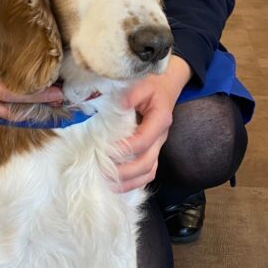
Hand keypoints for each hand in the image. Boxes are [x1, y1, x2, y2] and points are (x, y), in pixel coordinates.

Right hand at [0, 6, 62, 117]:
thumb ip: (14, 25)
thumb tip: (46, 25)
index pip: (12, 65)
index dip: (35, 71)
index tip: (56, 70)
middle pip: (11, 88)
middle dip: (38, 93)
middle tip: (59, 91)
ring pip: (3, 102)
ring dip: (29, 105)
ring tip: (51, 102)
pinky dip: (11, 114)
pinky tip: (30, 114)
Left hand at [111, 56, 191, 193]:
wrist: (165, 85)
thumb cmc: (151, 84)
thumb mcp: (142, 83)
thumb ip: (131, 94)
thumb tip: (118, 106)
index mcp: (160, 119)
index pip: (143, 140)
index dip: (125, 148)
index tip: (105, 151)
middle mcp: (161, 137)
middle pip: (147, 163)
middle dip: (125, 172)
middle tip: (102, 174)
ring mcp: (157, 146)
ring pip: (148, 172)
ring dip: (129, 182)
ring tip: (108, 185)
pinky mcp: (152, 151)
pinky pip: (147, 172)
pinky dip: (133, 182)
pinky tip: (117, 185)